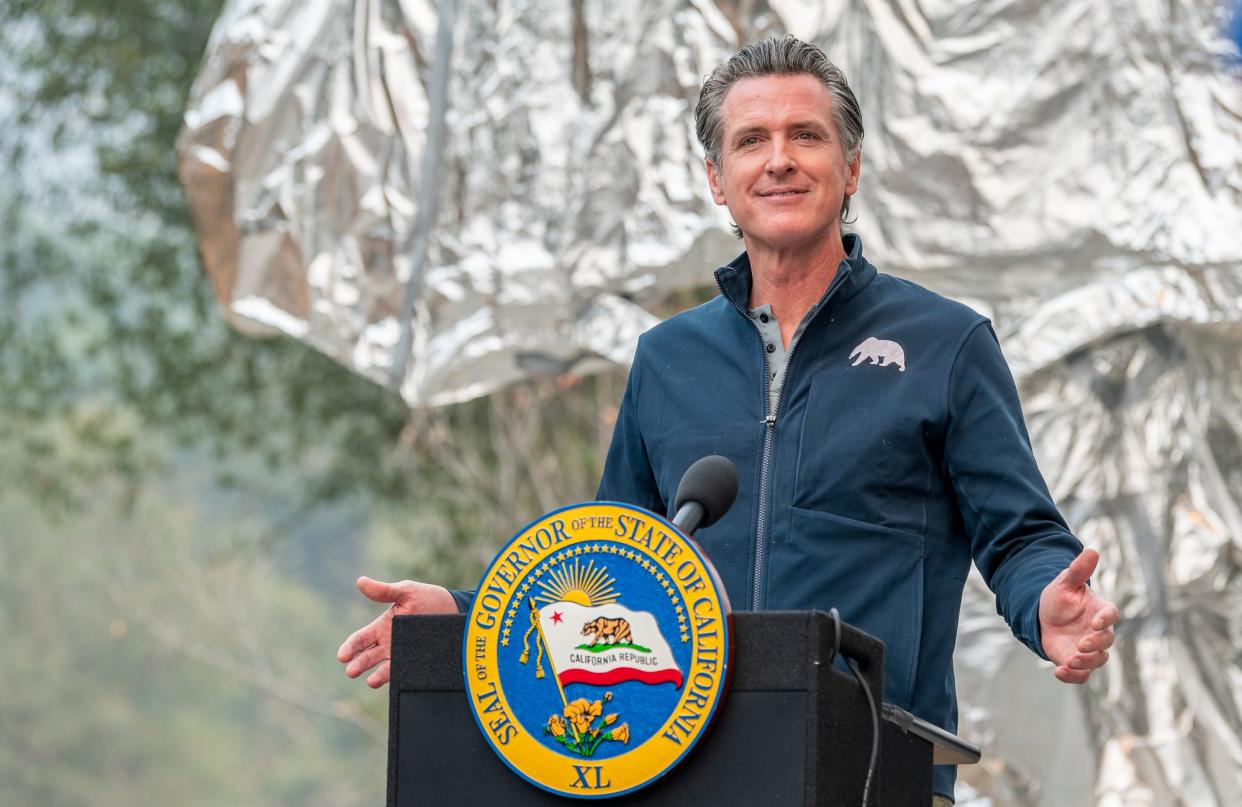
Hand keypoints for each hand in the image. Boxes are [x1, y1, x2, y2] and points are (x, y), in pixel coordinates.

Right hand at [336, 577, 456, 687]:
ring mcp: (403, 655)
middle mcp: (389, 644)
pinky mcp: (417, 663)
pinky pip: (405, 673)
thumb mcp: (406, 591)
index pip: (360, 640)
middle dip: (358, 664)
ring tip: (371, 681)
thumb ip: (384, 591)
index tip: (342, 656)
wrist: (455, 610)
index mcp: (382, 627)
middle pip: (368, 657)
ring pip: (384, 669)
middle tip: (351, 671)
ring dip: (376, 676)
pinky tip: (395, 681)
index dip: (350, 648)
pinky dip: (398, 678)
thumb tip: (360, 581)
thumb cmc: (428, 598)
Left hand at [1038, 548, 1118, 683]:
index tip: (1096, 622)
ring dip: (1086, 663)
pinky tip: (1059, 672)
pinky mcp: (1078, 662)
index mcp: (1100, 610)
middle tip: (1081, 644)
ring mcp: (1089, 648)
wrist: (1043, 617)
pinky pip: (1082, 674)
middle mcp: (1098, 631)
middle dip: (1096, 645)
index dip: (1106, 619)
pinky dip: (1074, 676)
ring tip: (1069, 661)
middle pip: (1107, 641)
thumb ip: (1079, 570)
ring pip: (1097, 660)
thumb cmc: (1059, 598)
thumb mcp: (1065, 582)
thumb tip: (1091, 550)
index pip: (1110, 615)